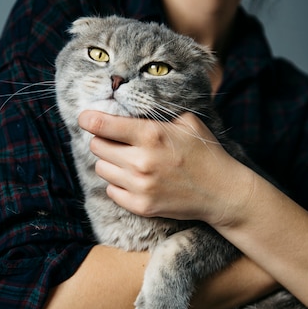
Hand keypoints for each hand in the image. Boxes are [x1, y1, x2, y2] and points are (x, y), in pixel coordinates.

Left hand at [77, 110, 253, 224]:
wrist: (222, 192)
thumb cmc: (204, 153)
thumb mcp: (186, 122)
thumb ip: (157, 113)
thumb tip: (128, 102)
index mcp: (151, 135)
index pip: (102, 125)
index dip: (88, 119)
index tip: (85, 118)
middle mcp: (141, 161)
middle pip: (97, 147)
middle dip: (104, 141)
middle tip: (117, 141)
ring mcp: (140, 186)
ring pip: (101, 169)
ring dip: (110, 163)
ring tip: (128, 161)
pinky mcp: (141, 206)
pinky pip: (111, 191)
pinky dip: (118, 184)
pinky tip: (135, 179)